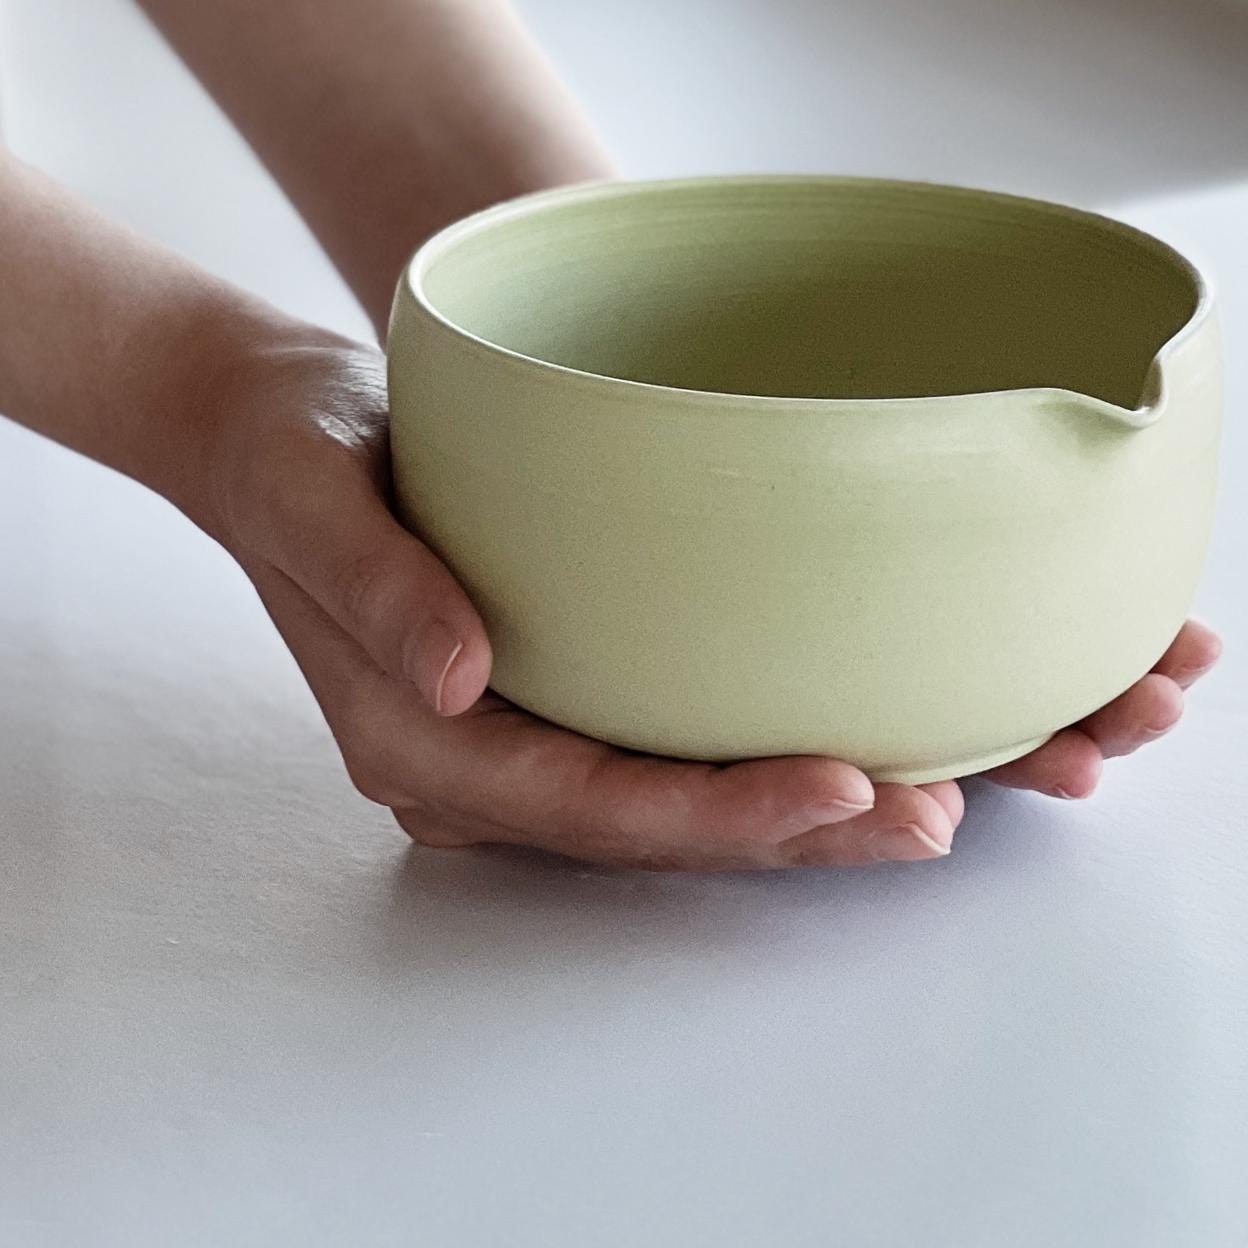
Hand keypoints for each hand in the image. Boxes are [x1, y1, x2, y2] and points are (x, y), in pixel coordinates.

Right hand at [187, 334, 1218, 870]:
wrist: (272, 418)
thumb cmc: (291, 447)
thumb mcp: (314, 490)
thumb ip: (377, 585)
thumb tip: (460, 677)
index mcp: (430, 746)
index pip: (599, 808)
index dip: (726, 813)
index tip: (845, 789)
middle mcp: (498, 757)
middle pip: (674, 823)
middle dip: (815, 829)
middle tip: (954, 810)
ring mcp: (548, 725)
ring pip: (703, 788)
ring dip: (836, 793)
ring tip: (974, 783)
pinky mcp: (588, 675)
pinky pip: (701, 726)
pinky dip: (802, 726)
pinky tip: (911, 712)